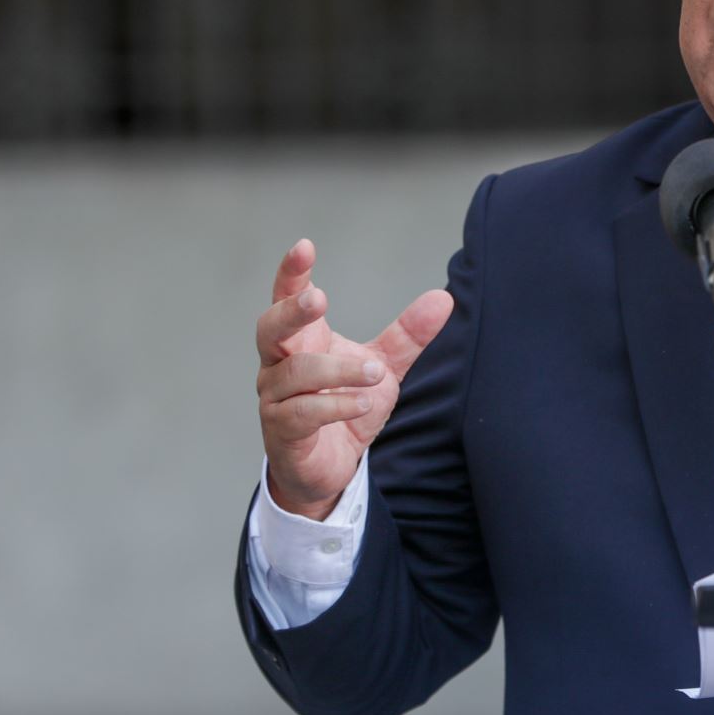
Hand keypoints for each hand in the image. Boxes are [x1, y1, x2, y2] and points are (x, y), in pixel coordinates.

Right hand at [254, 238, 453, 520]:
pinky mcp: (283, 431)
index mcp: (302, 340)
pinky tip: (364, 403)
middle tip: (320, 299)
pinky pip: (303, 412)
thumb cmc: (347, 407)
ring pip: (295, 372)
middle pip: (269, 327)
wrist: (330, 468)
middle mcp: (279, 364)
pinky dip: (336, 404)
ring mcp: (276, 398)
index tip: (305, 246)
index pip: (287, 298)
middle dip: (292, 311)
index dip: (292, 272)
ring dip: (338, 370)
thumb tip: (444, 298)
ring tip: (374, 373)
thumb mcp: (383, 368)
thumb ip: (407, 336)